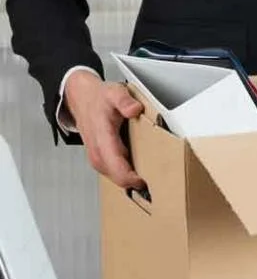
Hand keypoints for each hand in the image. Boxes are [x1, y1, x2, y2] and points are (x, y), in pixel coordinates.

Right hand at [64, 71, 145, 189]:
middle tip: (153, 185)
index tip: (144, 181)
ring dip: (127, 180)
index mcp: (102, 136)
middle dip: (131, 183)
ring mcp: (96, 153)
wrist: (81, 97)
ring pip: (111, 175)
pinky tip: (135, 173)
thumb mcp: (114, 93)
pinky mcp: (98, 155)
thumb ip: (125, 101)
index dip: (129, 177)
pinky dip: (122, 174)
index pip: (114, 164)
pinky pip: (110, 170)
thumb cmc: (99, 98)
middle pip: (114, 175)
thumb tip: (135, 109)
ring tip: (147, 182)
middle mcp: (97, 148)